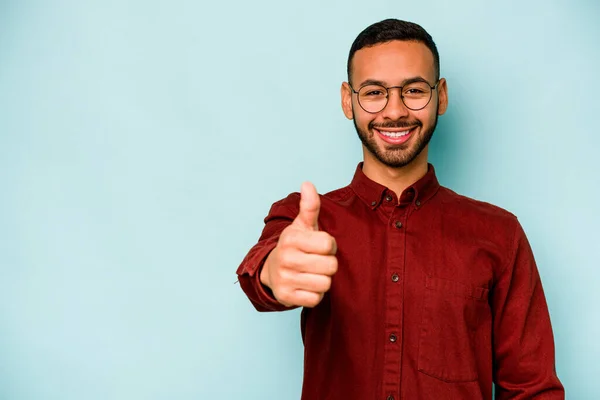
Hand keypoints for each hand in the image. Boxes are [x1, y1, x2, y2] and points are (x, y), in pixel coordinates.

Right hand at [260, 182, 337, 306]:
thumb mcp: (302, 225)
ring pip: (325, 284)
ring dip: (323, 280)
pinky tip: (306, 285)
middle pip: (331, 266)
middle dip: (328, 264)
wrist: (271, 270)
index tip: (319, 246)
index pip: (329, 245)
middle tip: (316, 261)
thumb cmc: (295, 246)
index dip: (329, 246)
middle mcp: (286, 258)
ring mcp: (284, 279)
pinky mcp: (286, 297)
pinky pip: (316, 299)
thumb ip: (309, 207)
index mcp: (291, 238)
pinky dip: (315, 294)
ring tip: (311, 273)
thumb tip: (308, 184)